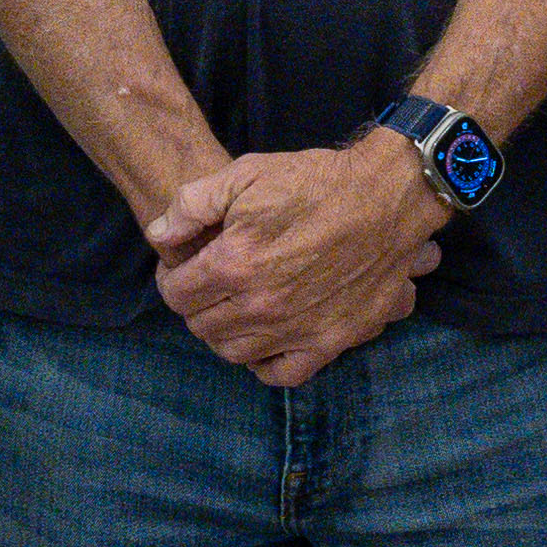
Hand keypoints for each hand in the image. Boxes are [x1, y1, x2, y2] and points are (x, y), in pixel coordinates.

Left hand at [146, 140, 445, 385]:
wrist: (386, 196)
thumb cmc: (315, 181)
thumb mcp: (245, 173)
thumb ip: (191, 205)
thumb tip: (160, 236)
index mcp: (234, 263)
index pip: (177, 294)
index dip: (170, 279)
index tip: (180, 268)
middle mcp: (261, 305)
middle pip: (202, 326)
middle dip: (195, 305)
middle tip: (206, 286)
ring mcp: (297, 328)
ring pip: (235, 352)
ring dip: (224, 334)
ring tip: (231, 310)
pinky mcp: (331, 340)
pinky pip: (283, 373)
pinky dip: (265, 363)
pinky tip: (264, 340)